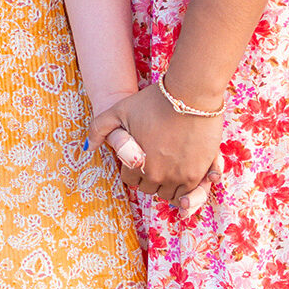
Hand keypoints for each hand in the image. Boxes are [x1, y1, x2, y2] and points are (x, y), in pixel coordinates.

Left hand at [91, 83, 225, 216]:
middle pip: (150, 188)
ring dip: (168, 183)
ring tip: (169, 165)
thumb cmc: (153, 100)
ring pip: (171, 194)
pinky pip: (191, 192)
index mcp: (137, 165)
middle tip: (155, 160)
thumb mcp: (118, 110)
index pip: (131, 180)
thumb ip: (98, 129)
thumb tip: (88, 148)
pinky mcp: (201, 173)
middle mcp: (158, 176)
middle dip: (149, 176)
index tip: (140, 156)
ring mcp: (181, 177)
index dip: (133, 167)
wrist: (191, 94)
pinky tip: (184, 171)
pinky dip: (187, 187)